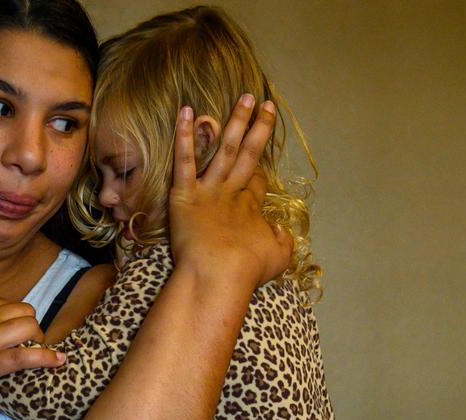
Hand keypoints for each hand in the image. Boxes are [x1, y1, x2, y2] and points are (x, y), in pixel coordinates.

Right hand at [0, 287, 65, 418]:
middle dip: (31, 327)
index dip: (12, 317)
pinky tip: (59, 362)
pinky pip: (25, 357)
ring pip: (30, 328)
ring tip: (40, 355)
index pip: (3, 303)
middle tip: (27, 345)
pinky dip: (46, 358)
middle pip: (24, 312)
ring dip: (40, 340)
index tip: (12, 332)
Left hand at [168, 95, 292, 289]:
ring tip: (244, 97)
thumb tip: (279, 230)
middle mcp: (232, 192)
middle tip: (265, 104)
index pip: (256, 180)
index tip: (259, 159)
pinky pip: (184, 160)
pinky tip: (186, 111)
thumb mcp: (277, 258)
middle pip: (248, 154)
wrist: (219, 275)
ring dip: (235, 121)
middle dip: (258, 128)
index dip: (259, 169)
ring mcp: (209, 190)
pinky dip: (185, 136)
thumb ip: (281, 240)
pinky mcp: (185, 194)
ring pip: (224, 148)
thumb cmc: (246, 272)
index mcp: (251, 208)